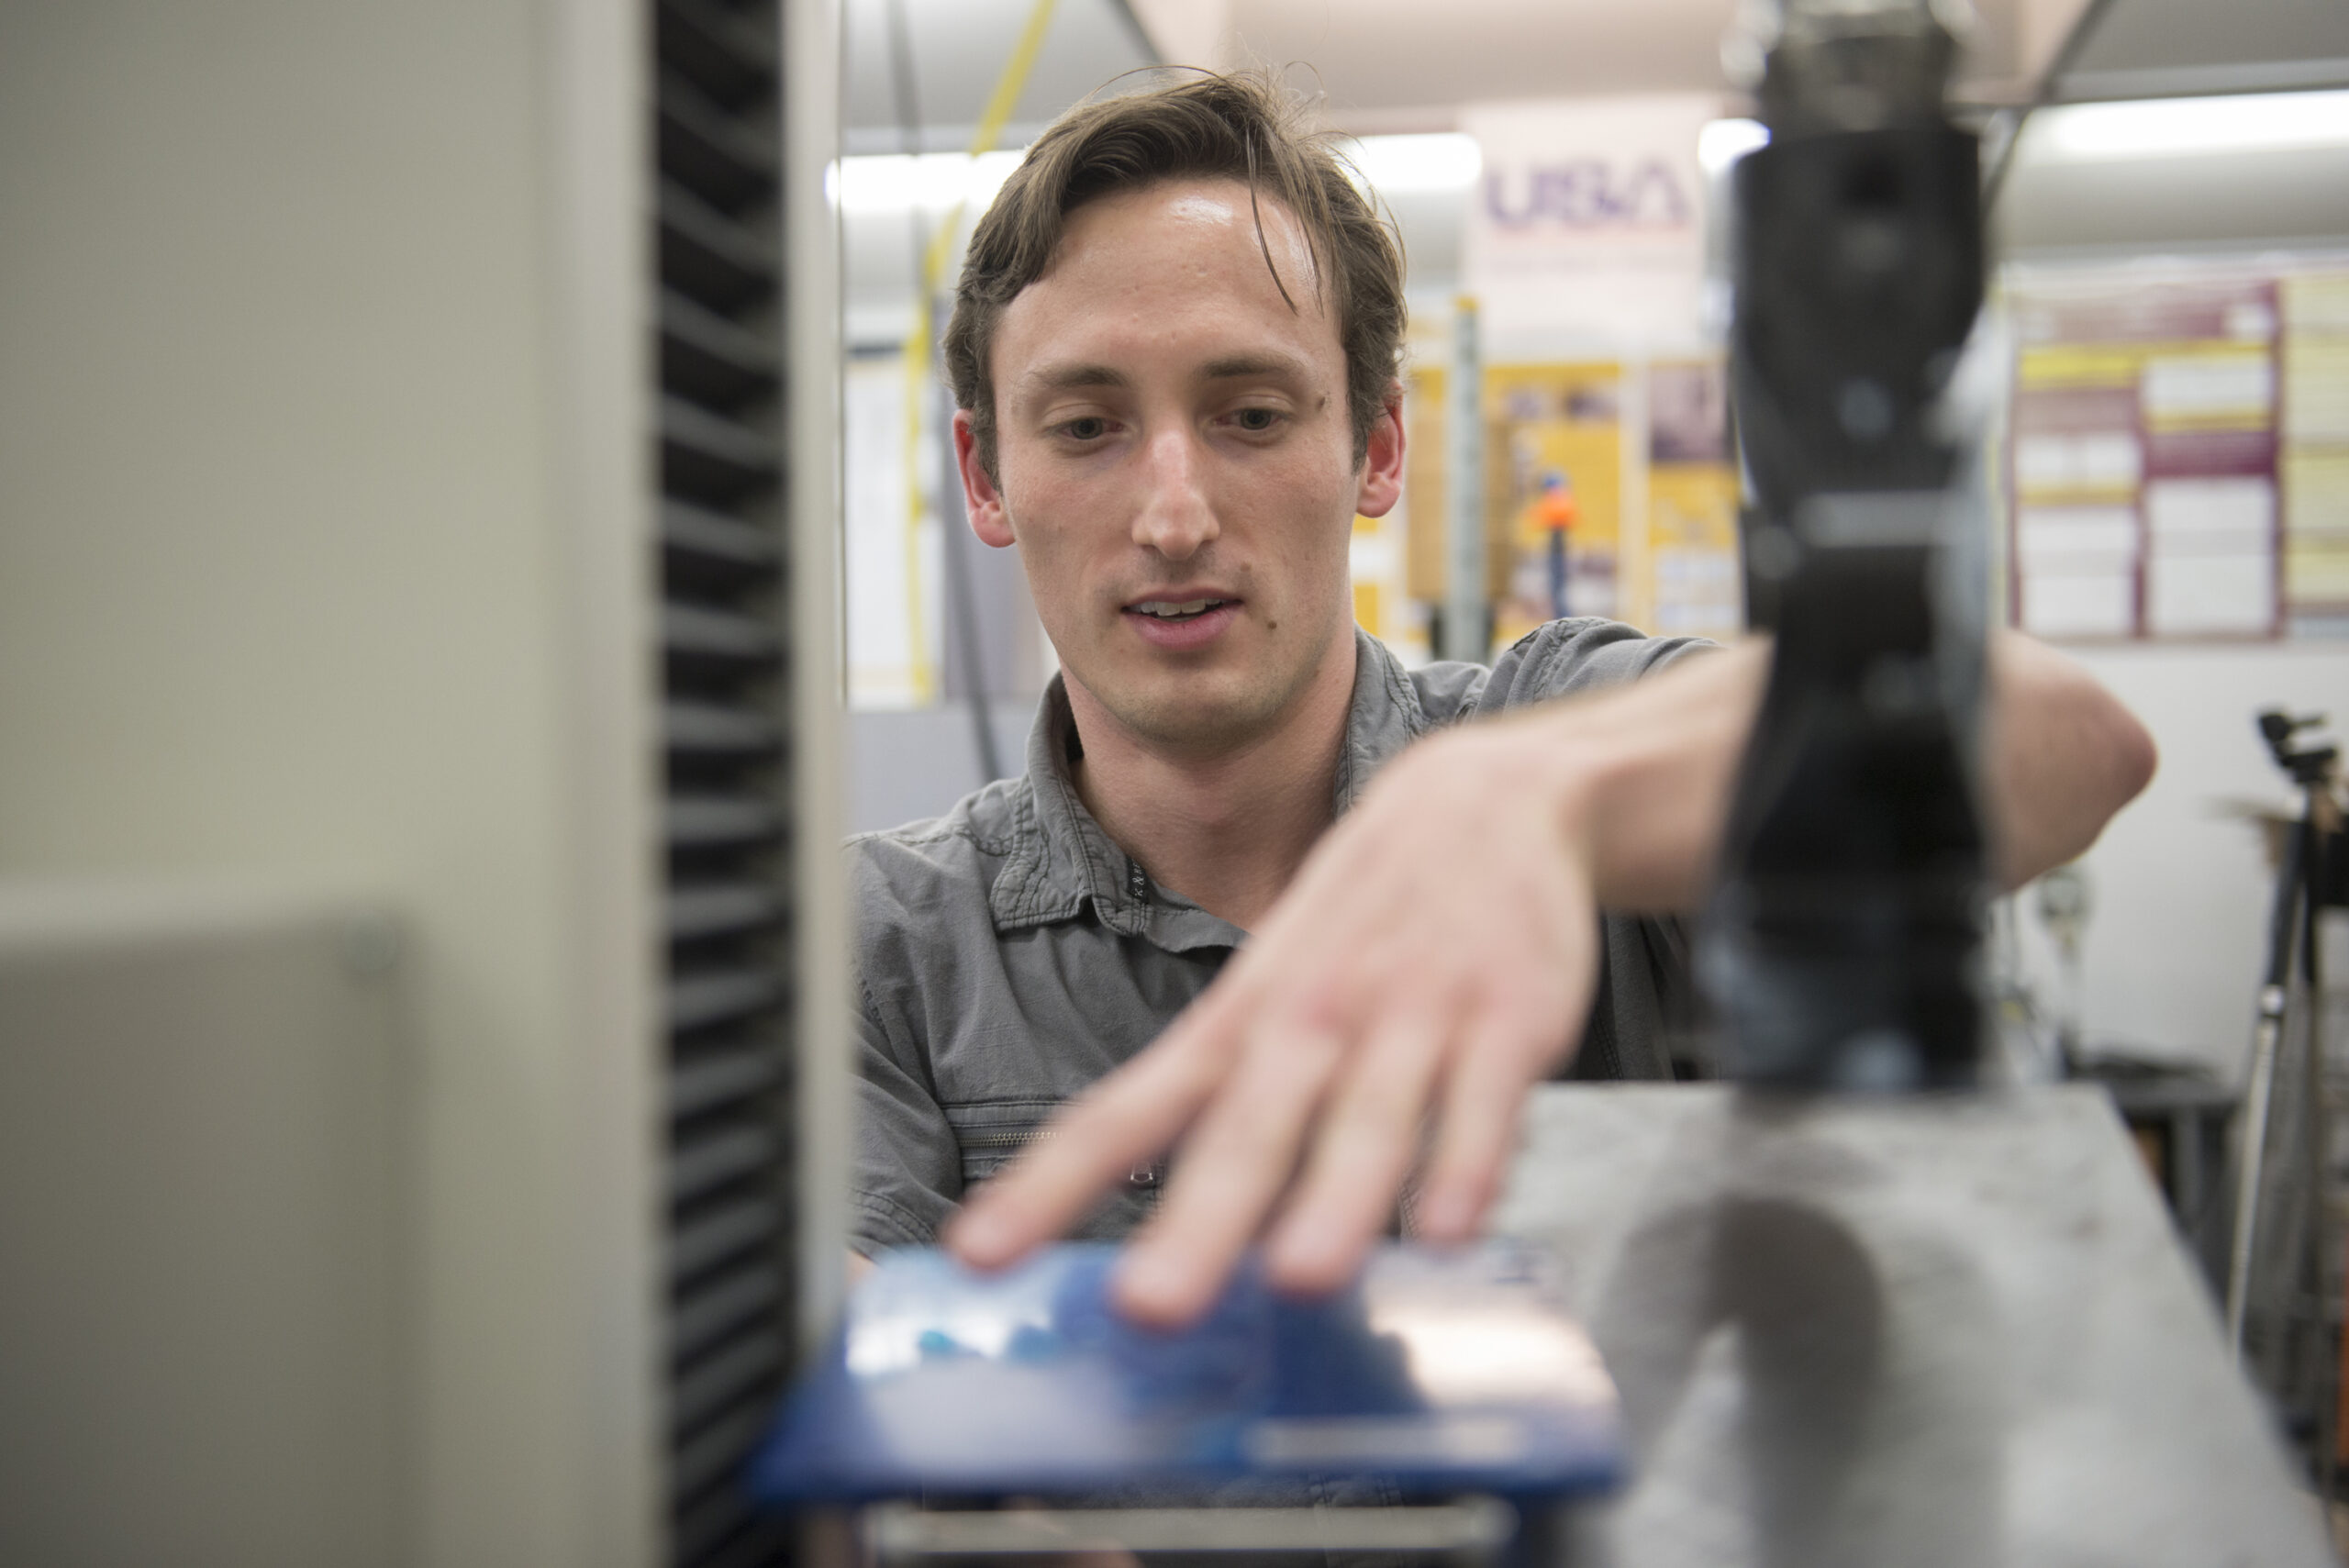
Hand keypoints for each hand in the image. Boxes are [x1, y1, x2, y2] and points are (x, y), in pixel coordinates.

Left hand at [947, 713, 1605, 1326]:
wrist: (1485, 799)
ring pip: (1365, 1121)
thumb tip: (1184, 1243)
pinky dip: (1465, 1166)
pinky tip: (1449, 1230)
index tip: (977, 1257)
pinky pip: (1484, 1104)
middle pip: (1244, 1135)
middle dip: (1196, 1226)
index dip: (1047, 1186)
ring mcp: (1407, 1018)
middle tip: (1149, 1307)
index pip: (1123, 1113)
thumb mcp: (1271, 993)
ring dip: (1333, 1203)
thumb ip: (1230, 1112)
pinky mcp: (1505, 1019)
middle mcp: (1309, 1023)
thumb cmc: (1360, 924)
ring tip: (1301, 1279)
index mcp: (1236, 1026)